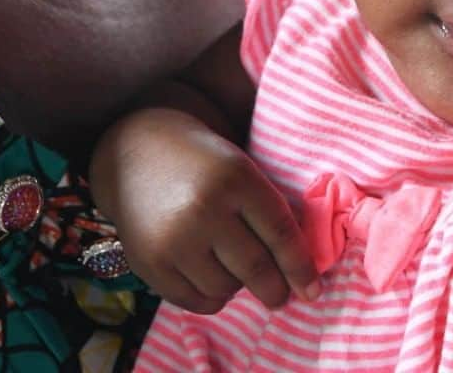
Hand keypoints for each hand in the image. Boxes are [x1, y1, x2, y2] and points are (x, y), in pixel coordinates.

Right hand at [89, 105, 319, 314]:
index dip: (300, 267)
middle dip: (275, 289)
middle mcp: (204, 210)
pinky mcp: (150, 264)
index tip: (313, 290)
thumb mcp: (240, 168)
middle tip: (281, 297)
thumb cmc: (203, 162)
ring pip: (226, 288)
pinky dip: (211, 297)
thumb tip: (299, 266)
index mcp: (236, 178)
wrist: (139, 151)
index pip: (280, 233)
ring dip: (239, 286)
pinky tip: (212, 278)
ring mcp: (174, 240)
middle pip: (255, 267)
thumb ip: (268, 209)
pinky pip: (194, 301)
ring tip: (235, 269)